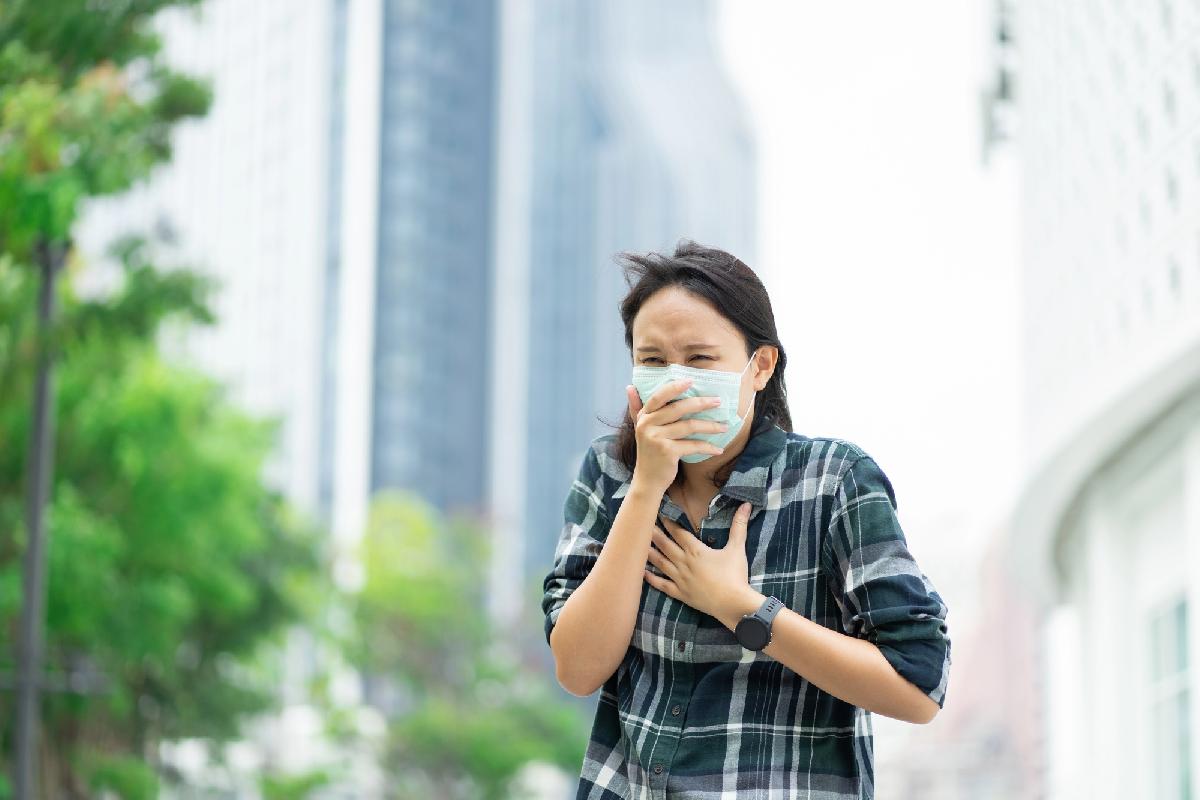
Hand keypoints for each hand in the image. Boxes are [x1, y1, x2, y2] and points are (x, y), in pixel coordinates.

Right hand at [626, 379, 727, 494]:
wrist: (647, 480)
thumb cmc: (649, 452)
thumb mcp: (641, 428)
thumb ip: (636, 407)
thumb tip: (629, 387)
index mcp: (644, 416)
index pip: (659, 396)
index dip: (675, 387)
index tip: (692, 380)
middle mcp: (647, 425)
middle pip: (678, 408)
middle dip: (701, 403)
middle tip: (718, 401)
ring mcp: (657, 438)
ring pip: (689, 426)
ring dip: (710, 426)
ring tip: (724, 426)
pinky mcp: (667, 452)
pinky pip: (692, 445)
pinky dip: (707, 447)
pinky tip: (718, 449)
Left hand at [642, 501, 756, 620]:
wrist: (733, 604)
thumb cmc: (735, 575)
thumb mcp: (737, 548)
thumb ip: (739, 526)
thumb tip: (746, 505)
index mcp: (696, 550)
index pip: (678, 532)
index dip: (668, 522)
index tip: (658, 512)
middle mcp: (684, 562)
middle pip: (664, 544)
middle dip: (653, 533)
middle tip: (641, 523)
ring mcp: (680, 579)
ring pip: (660, 562)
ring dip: (649, 552)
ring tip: (636, 543)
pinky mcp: (680, 594)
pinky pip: (662, 585)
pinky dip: (651, 578)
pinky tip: (642, 572)